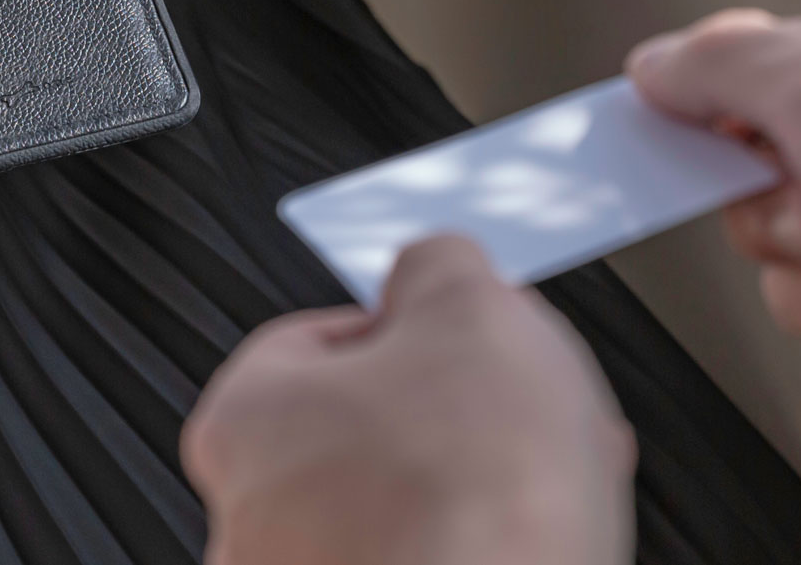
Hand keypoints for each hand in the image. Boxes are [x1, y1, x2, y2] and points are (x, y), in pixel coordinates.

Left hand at [183, 237, 634, 564]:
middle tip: (521, 407)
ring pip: (405, 508)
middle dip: (456, 413)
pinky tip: (544, 532)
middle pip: (366, 434)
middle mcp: (251, 521)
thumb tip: (433, 265)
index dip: (410, 328)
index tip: (463, 332)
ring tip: (557, 473)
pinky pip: (435, 559)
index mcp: (243, 422)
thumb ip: (436, 265)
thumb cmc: (472, 490)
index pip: (317, 341)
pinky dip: (482, 542)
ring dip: (477, 483)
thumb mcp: (469, 306)